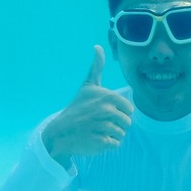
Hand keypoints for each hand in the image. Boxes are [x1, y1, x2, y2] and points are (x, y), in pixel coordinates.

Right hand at [42, 46, 133, 163]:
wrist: (60, 132)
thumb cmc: (77, 108)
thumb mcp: (88, 86)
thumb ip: (96, 67)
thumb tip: (98, 46)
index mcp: (108, 97)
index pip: (130, 110)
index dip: (119, 112)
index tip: (104, 112)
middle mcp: (106, 111)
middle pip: (127, 123)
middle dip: (116, 125)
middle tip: (99, 123)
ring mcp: (103, 127)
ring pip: (122, 134)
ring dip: (111, 135)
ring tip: (96, 130)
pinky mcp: (100, 142)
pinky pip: (115, 144)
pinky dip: (107, 144)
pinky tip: (95, 139)